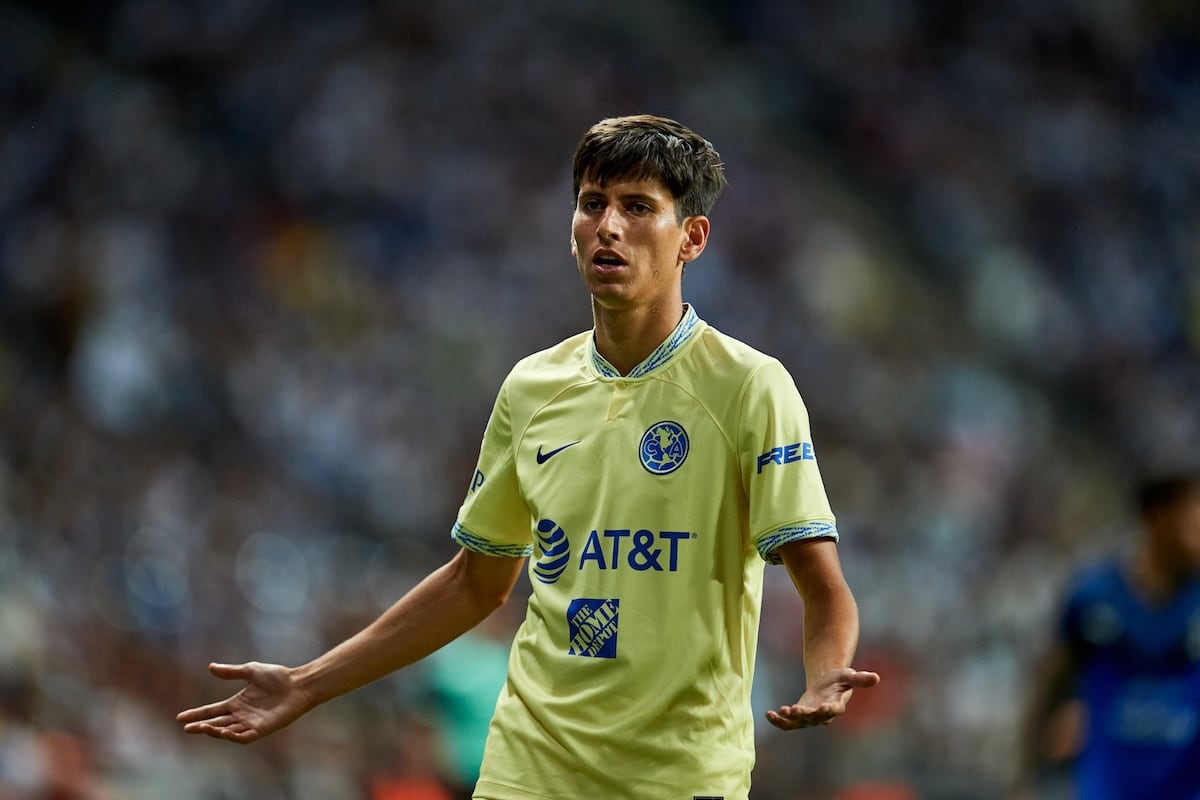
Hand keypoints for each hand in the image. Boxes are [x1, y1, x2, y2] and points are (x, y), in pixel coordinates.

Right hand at [176, 662, 311, 743]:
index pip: (213, 711)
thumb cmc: (278, 676)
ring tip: (202, 727)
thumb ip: (231, 671)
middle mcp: (242, 715)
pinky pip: (244, 737)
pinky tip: (224, 732)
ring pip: (228, 732)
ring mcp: (251, 723)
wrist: (298, 684)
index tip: (180, 717)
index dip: (197, 713)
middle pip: (217, 723)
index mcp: (237, 703)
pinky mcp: (262, 729)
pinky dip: (233, 736)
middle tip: (187, 727)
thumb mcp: (251, 671)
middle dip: (202, 726)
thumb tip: (211, 667)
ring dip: (215, 731)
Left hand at [765, 667, 879, 730]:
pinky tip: (769, 714)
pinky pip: (788, 723)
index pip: (833, 709)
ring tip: (780, 711)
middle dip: (804, 714)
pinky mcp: (799, 716)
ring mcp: (810, 717)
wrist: (827, 685)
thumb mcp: (849, 676)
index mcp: (836, 705)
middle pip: (813, 717)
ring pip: (798, 723)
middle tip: (795, 709)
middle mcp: (823, 715)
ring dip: (789, 719)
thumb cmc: (840, 680)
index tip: (824, 707)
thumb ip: (860, 679)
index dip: (828, 709)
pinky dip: (779, 721)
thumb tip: (876, 677)